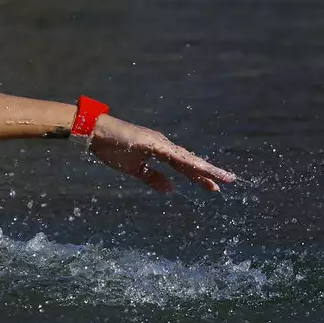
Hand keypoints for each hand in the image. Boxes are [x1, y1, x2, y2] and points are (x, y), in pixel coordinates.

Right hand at [89, 116, 236, 191]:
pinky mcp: (152, 143)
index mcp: (161, 151)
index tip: (214, 186)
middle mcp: (164, 145)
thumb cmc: (111, 148)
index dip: (198, 176)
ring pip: (186, 158)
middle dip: (208, 172)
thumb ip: (152, 178)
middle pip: (190, 161)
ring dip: (203, 167)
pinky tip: (198, 167)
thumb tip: (170, 190)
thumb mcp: (134, 169)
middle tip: (228, 182)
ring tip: (220, 176)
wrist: (96, 132)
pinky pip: (173, 155)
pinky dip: (186, 162)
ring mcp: (159, 143)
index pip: (184, 166)